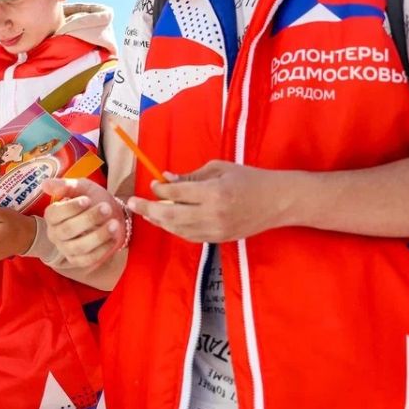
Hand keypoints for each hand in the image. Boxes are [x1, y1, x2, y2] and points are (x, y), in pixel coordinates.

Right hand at [41, 179, 126, 267]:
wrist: (111, 214)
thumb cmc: (93, 199)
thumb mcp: (82, 187)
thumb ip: (65, 185)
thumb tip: (45, 184)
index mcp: (52, 215)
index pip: (55, 214)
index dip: (71, 208)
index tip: (87, 200)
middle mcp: (55, 234)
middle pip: (68, 230)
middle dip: (89, 219)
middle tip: (106, 208)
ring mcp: (66, 249)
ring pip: (79, 246)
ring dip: (98, 235)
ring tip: (114, 224)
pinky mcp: (79, 260)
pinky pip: (89, 259)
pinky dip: (102, 249)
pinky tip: (113, 238)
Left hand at [127, 161, 288, 243]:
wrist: (277, 202)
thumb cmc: (249, 179)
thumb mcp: (219, 168)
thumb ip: (190, 176)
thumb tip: (166, 178)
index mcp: (213, 193)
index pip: (176, 193)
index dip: (159, 189)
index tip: (152, 183)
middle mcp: (212, 214)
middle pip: (169, 215)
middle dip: (147, 209)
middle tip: (131, 203)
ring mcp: (216, 230)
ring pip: (176, 229)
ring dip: (158, 220)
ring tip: (146, 212)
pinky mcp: (219, 239)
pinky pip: (188, 236)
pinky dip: (174, 228)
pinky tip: (166, 220)